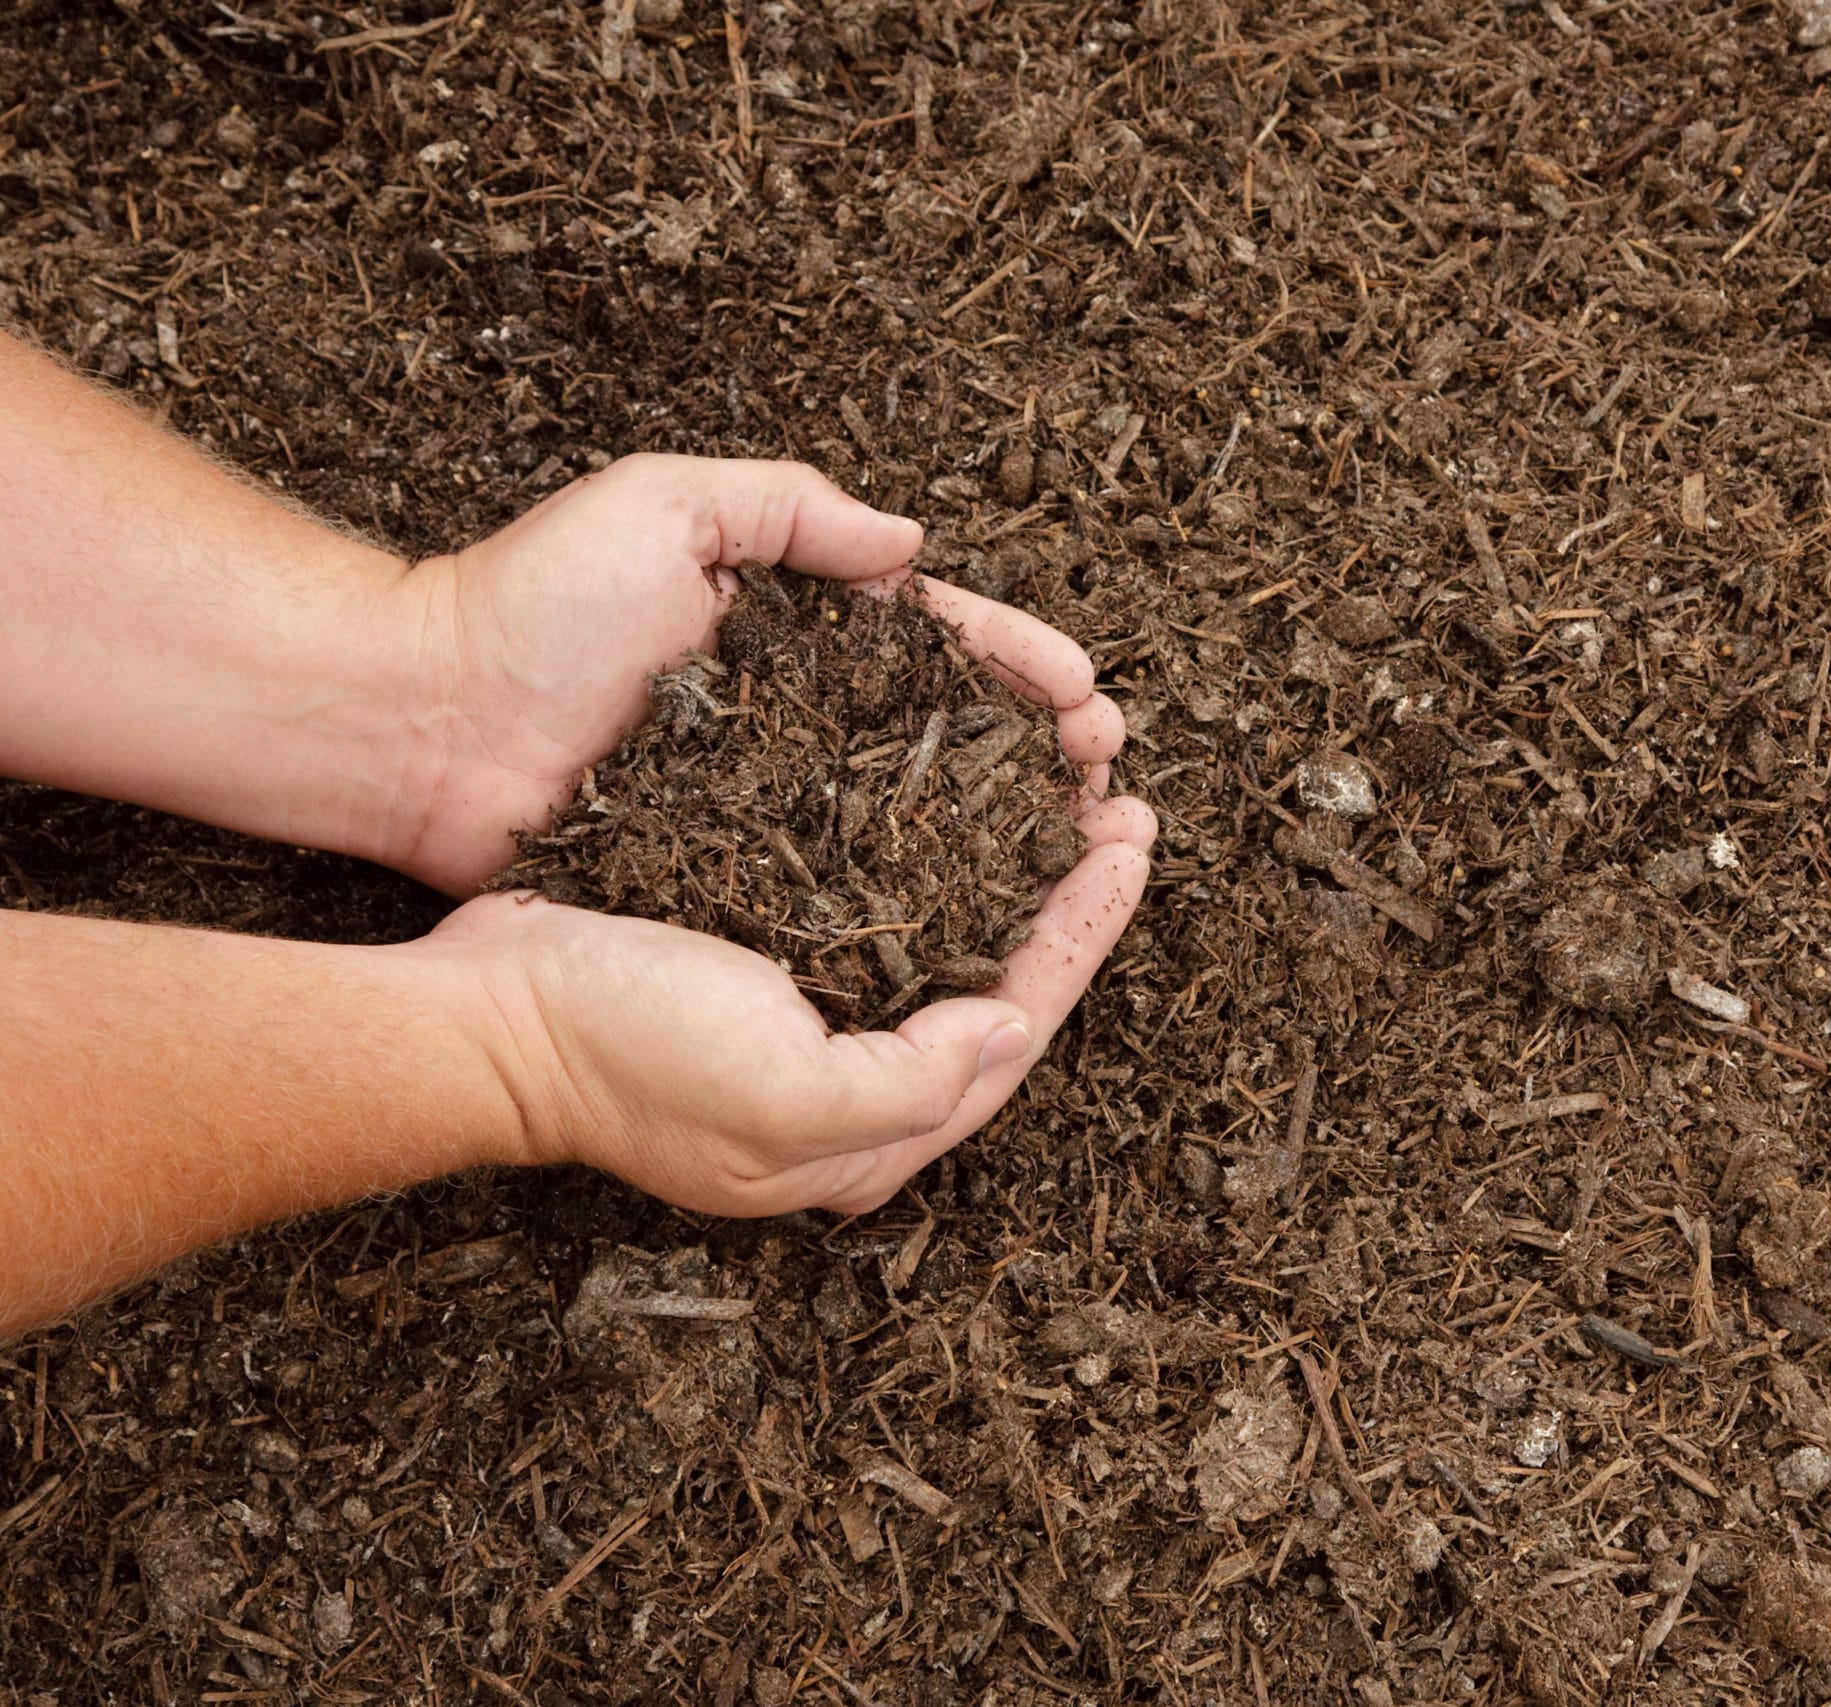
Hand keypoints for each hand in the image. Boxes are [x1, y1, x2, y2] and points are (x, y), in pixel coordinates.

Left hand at [387, 453, 1125, 894]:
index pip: (940, 641)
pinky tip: (985, 913)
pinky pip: (847, 887)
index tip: (1084, 694)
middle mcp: (805, 722)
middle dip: (1043, 747)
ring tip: (1082, 839)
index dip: (1022, 662)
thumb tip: (914, 548)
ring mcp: (777, 805)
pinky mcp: (738, 877)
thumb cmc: (527, 604)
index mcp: (800, 630)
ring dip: (1008, 828)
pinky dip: (923, 897)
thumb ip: (790, 508)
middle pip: (955, 733)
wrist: (417, 725)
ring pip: (921, 816)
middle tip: (1107, 771)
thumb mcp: (662, 506)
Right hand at [439, 791, 1154, 1215]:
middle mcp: (855, 1094)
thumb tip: (1012, 1029)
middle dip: (1066, 899)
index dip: (1084, 932)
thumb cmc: (623, 1052)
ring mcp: (808, 1036)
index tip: (1130, 842)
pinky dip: (932, 861)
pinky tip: (952, 809)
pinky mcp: (766, 976)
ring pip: (948, 947)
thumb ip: (910, 1083)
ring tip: (1059, 796)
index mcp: (872, 1139)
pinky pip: (882, 918)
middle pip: (999, 989)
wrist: (483, 1016)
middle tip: (1117, 807)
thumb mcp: (781, 1092)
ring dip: (1010, 872)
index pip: (1020, 1027)